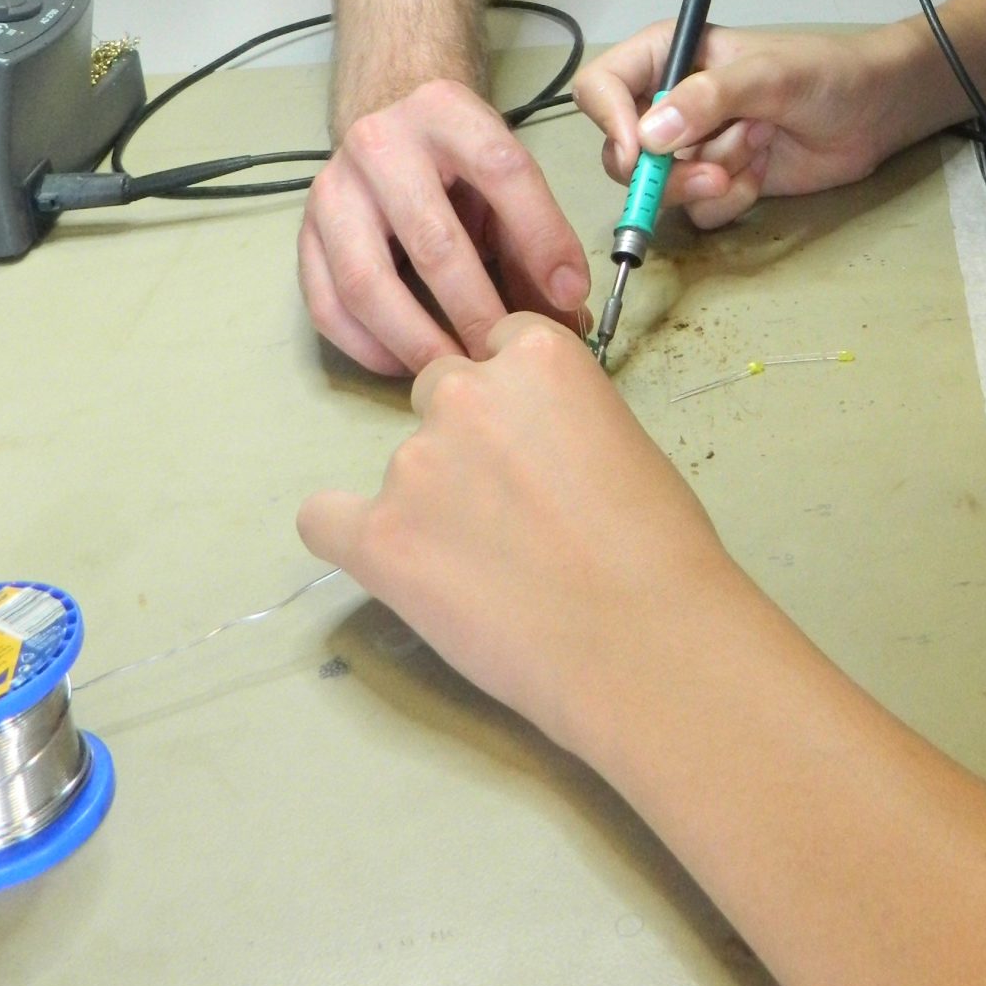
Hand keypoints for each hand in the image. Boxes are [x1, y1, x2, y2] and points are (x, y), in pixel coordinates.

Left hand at [298, 314, 730, 759]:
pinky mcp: (378, 538)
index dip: (515, 399)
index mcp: (535, 356)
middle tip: (509, 508)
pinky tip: (397, 565)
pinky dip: (353, 536)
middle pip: (439, 393)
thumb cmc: (659, 544)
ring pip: (401, 465)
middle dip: (467, 440)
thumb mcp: (621, 438)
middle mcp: (462, 392)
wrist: (642, 639)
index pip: (496, 346)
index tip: (531, 443)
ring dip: (430, 500)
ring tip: (485, 566)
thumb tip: (530, 448)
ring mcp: (413, 464)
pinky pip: (325, 520)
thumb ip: (560, 417)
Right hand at [299, 78, 592, 376]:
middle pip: (433, 240)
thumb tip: (568, 313)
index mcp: (446, 112)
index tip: (569, 298)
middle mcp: (380, 143)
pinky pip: (327, 306)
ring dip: (417, 340)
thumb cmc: (458, 162)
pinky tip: (407, 365)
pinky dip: (368, 347)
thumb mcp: (503, 175)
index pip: (502, 171)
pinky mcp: (303, 234)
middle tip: (504, 358)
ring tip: (455, 373)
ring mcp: (332, 190)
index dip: (542, 237)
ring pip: (368, 282)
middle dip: (476, 310)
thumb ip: (536, 233)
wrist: (389, 130)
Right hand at [573, 19, 947, 231]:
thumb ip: (710, 98)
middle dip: (666, 173)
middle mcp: (669, 104)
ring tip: (757, 151)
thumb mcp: (768, 75)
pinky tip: (764, 170)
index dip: (609, 120)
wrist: (874, 112)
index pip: (603, 86)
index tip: (638, 151)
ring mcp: (692, 148)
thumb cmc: (824, 73)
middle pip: (622, 153)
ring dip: (711, 180)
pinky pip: (698, 210)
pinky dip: (733, 199)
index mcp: (667, 56)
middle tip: (712, 174)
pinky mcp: (717, 183)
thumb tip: (650, 135)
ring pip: (660, 189)